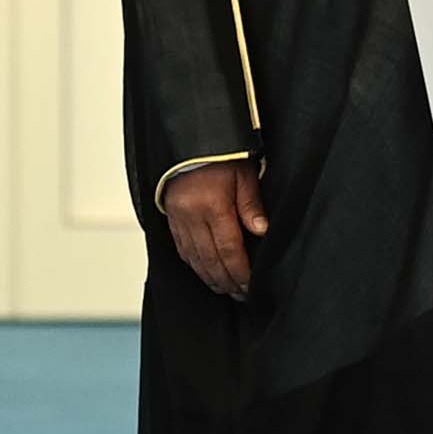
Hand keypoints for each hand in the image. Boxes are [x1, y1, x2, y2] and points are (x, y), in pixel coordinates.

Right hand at [161, 159, 268, 299]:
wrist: (189, 139)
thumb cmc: (219, 154)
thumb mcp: (244, 173)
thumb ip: (251, 204)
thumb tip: (261, 231)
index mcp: (213, 206)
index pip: (229, 250)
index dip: (241, 272)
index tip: (250, 285)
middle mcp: (192, 216)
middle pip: (211, 260)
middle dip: (228, 281)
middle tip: (241, 294)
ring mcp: (179, 219)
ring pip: (195, 259)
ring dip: (211, 277)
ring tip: (225, 289)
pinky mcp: (171, 218)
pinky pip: (182, 249)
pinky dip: (195, 265)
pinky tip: (205, 272)